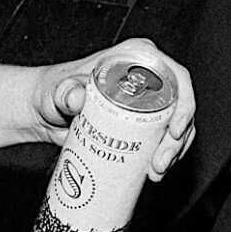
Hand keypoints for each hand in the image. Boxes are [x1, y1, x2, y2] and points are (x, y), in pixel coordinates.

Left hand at [32, 38, 196, 178]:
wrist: (44, 112)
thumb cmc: (52, 91)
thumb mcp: (60, 90)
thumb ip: (67, 92)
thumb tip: (77, 98)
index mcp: (137, 58)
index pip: (176, 76)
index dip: (186, 103)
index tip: (175, 131)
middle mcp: (148, 76)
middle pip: (180, 106)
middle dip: (178, 139)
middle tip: (159, 164)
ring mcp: (148, 100)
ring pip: (177, 125)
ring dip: (174, 151)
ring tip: (155, 173)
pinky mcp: (143, 122)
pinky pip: (165, 138)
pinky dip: (166, 155)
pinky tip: (154, 172)